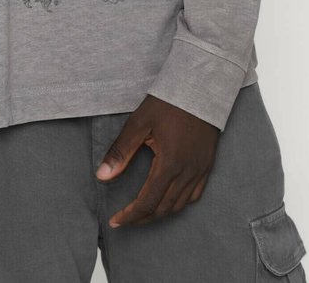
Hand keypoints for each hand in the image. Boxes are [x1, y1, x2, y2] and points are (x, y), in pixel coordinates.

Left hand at [95, 94, 219, 226]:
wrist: (200, 87)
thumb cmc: (168, 102)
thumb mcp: (139, 123)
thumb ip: (120, 151)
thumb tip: (101, 176)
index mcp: (169, 164)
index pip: (147, 202)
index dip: (129, 216)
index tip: (115, 221)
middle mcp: (187, 172)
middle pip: (163, 209)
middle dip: (142, 218)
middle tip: (125, 219)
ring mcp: (199, 170)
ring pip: (179, 205)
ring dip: (159, 213)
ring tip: (142, 212)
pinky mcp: (207, 165)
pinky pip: (194, 195)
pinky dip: (179, 203)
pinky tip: (168, 200)